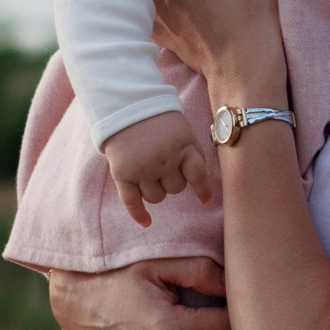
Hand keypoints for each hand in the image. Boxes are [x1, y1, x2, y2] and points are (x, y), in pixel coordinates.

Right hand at [99, 111, 215, 227]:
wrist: (126, 107)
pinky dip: (139, 215)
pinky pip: (132, 202)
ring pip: (157, 197)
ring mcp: (142, 168)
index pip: (198, 175)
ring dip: (157, 190)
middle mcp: (163, 160)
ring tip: (150, 171)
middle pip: (175, 189)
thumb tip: (202, 180)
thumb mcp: (184, 131)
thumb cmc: (160, 121)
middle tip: (164, 164)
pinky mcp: (122, 174)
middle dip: (173, 180)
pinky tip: (147, 222)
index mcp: (182, 147)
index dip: (203, 190)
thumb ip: (193, 153)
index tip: (206, 201)